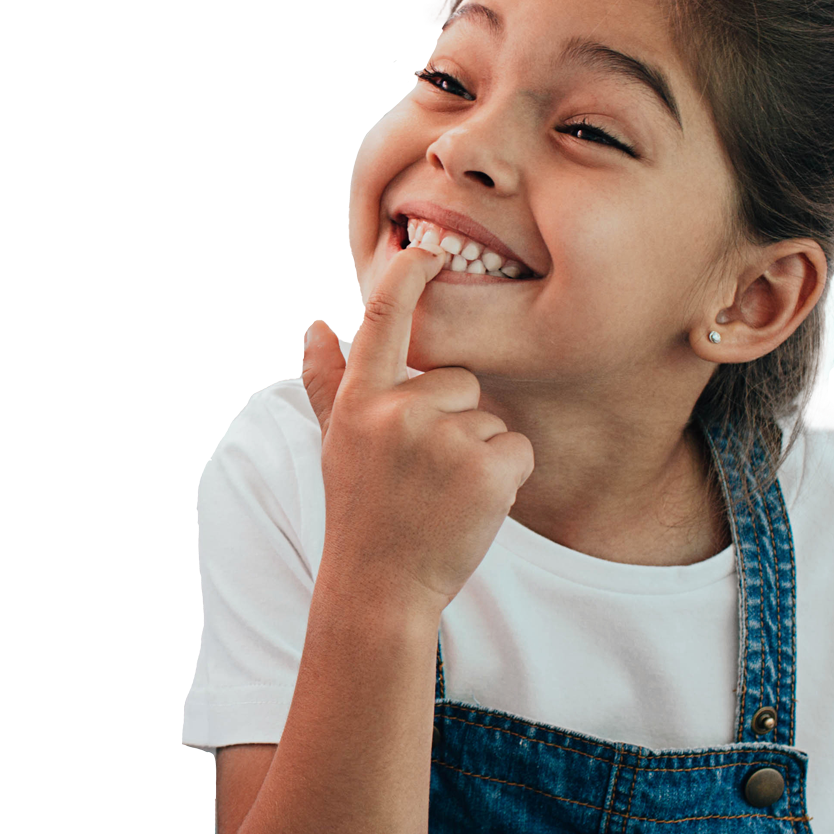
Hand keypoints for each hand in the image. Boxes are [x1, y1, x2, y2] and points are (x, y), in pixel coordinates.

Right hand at [300, 244, 534, 613]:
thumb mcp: (337, 443)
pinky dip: (506, 478)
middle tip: (425, 475)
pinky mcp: (486, 468)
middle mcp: (398, 411)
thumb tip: (315, 325)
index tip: (427, 246)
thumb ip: (328, 383)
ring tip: (443, 495)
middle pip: (460, 381)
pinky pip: (518, 449)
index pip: (384, 319)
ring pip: (491, 419)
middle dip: (455, 422)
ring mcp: (443, 439)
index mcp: (362, 400)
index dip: (408, 275)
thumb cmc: (362, 513)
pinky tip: (471, 506)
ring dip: (479, 455)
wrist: (380, 588)